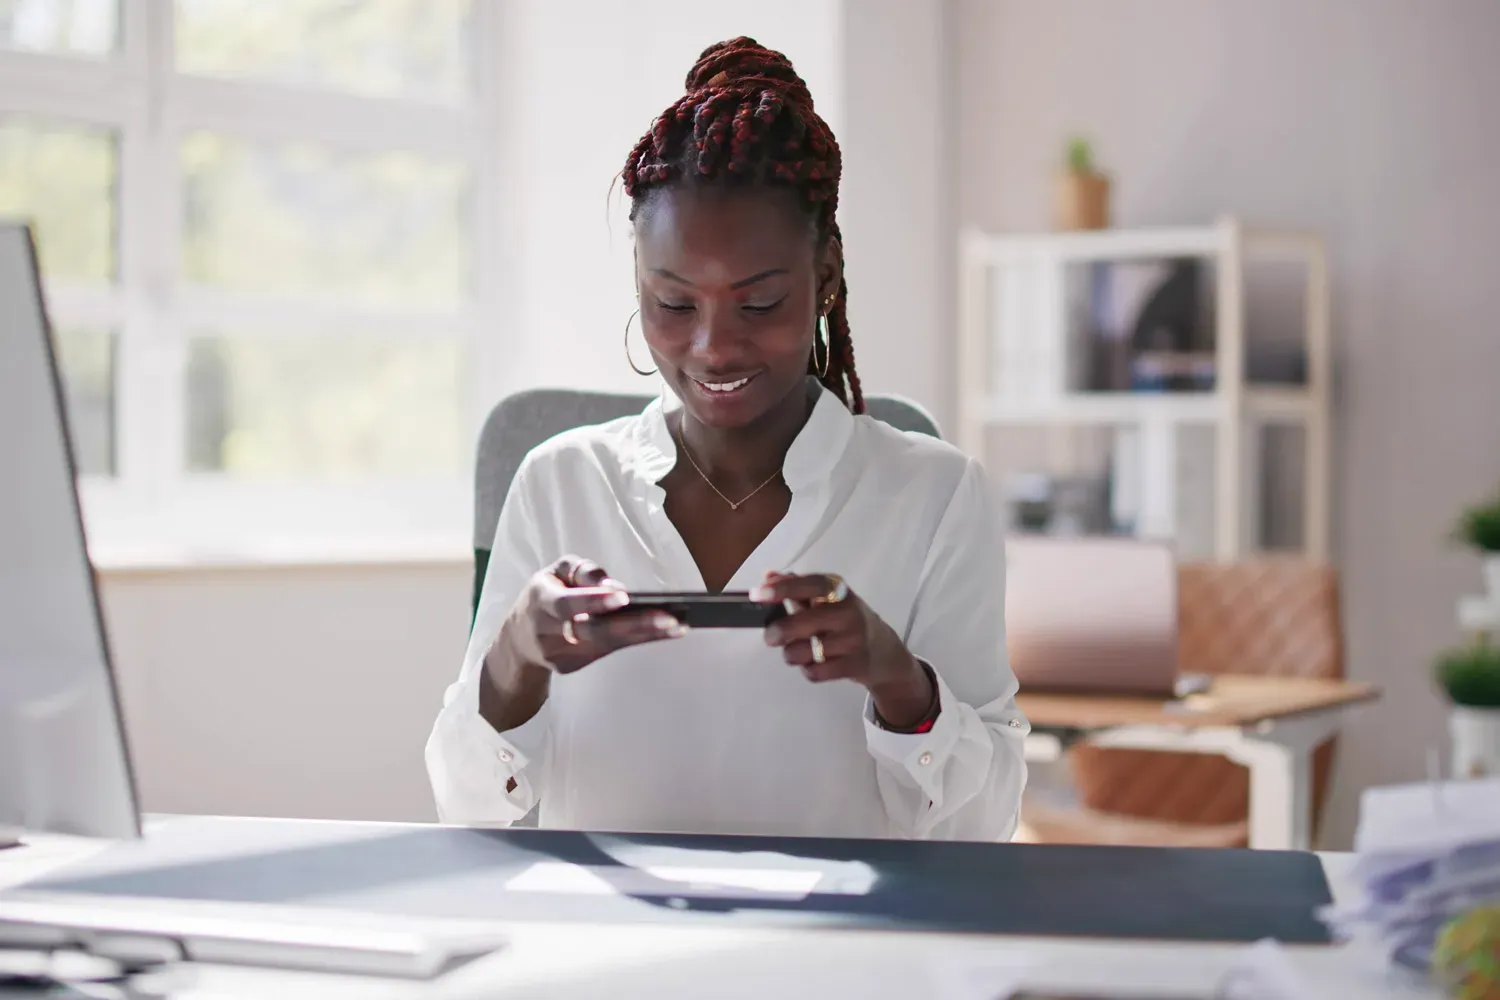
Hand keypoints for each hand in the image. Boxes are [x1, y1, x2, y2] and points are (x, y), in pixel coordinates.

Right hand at [501, 555, 687, 674]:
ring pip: (606, 645)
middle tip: (669, 617)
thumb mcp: (555, 571)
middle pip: (592, 632)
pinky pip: (609, 651)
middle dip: (633, 625)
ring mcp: (560, 655)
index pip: (567, 604)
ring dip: (645, 635)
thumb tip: (613, 586)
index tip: (624, 597)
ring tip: (678, 625)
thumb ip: (583, 572)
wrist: (518, 639)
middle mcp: (548, 632)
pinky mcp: (572, 666)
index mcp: (540, 600)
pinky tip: (666, 632)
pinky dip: (638, 641)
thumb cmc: (546, 593)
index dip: (594, 601)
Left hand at [753, 570, 932, 727]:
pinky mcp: (855, 665)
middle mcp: (849, 612)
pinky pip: (816, 672)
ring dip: (792, 655)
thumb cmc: (845, 621)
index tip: (758, 594)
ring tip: (796, 652)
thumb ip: (796, 587)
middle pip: (802, 623)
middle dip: (778, 632)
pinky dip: (808, 670)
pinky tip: (814, 665)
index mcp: (839, 590)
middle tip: (770, 636)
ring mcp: (854, 640)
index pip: (811, 584)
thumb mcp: (826, 600)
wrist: (884, 652)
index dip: (784, 588)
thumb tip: (768, 577)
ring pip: (805, 652)